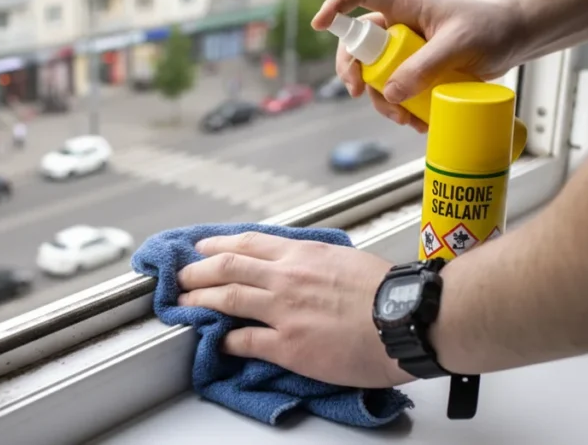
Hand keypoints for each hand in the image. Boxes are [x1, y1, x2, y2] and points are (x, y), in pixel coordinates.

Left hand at [177, 231, 415, 388]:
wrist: (406, 318)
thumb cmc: (388, 291)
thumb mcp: (345, 259)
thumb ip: (316, 261)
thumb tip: (304, 265)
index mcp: (302, 254)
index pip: (248, 243)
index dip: (217, 245)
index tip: (202, 249)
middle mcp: (286, 277)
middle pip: (227, 267)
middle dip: (197, 272)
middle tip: (181, 277)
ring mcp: (283, 310)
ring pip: (226, 299)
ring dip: (199, 302)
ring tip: (184, 306)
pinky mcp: (288, 345)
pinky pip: (244, 341)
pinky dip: (225, 340)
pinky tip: (217, 342)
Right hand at [311, 0, 528, 132]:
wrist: (516, 40)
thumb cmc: (491, 28)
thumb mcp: (459, 44)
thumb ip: (425, 66)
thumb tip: (389, 93)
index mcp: (406, 5)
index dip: (337, 5)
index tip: (320, 24)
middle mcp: (400, 26)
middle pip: (357, 45)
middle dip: (352, 71)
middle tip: (357, 92)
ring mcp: (407, 51)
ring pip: (375, 76)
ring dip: (380, 100)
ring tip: (405, 119)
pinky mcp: (418, 72)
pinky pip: (397, 92)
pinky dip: (401, 109)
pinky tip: (418, 122)